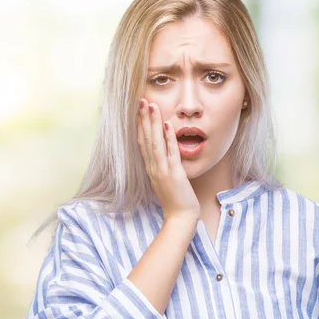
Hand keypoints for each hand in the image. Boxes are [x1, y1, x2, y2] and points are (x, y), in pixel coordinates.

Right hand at [137, 99, 199, 223]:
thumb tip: (163, 155)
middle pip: (145, 139)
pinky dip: (168, 138)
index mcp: (151, 168)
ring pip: (155, 143)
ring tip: (151, 106)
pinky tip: (167, 125)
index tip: (139, 110)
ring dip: (153, 123)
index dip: (140, 126)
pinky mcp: (174, 174)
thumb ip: (162, 167)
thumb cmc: (175, 200)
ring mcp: (162, 170)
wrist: (180, 218)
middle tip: (141, 101)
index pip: (142, 143)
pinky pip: (170, 153)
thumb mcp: (166, 180)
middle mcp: (153, 167)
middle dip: (143, 119)